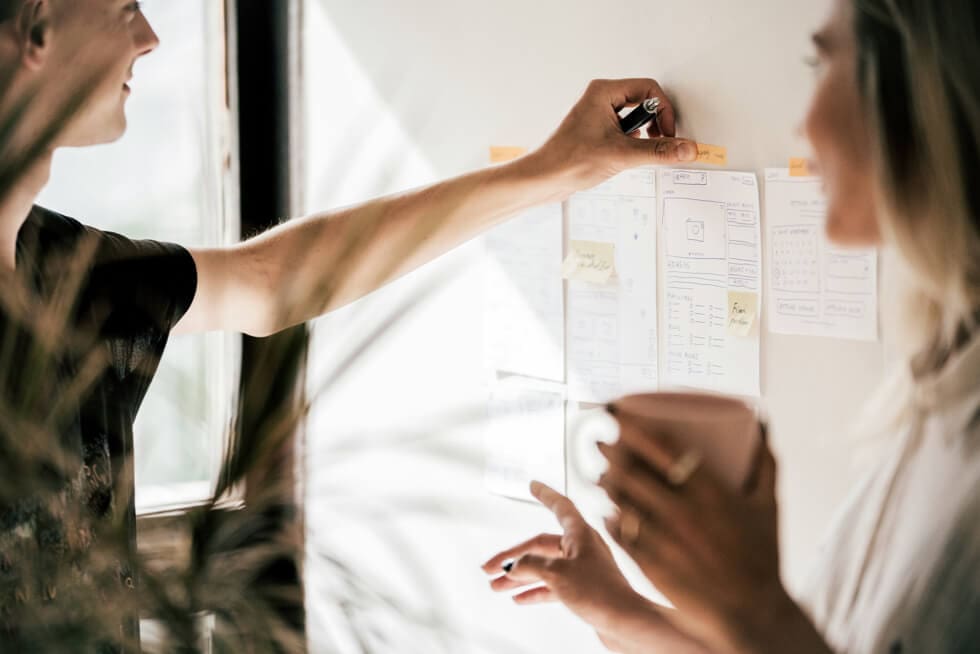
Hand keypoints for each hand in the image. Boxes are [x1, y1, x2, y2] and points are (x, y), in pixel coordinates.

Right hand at [482, 482, 711, 653]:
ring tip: (496, 587)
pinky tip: (519, 599)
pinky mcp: (583, 591)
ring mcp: (582, 570)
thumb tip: (513, 566)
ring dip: (519, 578)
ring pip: (543, 568)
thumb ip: (531, 566)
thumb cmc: (599, 593)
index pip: (559, 506)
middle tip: (489, 569)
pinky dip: (535, 591)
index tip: (532, 484)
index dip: (545, 494)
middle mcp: (582, 548)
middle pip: (540, 546)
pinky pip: (552, 586)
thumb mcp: (557, 575)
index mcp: (580, 534)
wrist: (626, 625)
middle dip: (513, 558)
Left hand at [530, 78, 697, 194]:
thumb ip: (658, 151)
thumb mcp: (621, 155)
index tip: (668, 133)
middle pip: (644, 102)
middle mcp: (600, 99)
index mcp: (603, 92)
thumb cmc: (568, 160)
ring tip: (635, 152)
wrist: (544, 180)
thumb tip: (685, 148)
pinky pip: (625, 131)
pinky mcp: (597, 132)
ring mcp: (598, 115)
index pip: (649, 89)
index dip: (664, 111)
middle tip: (658, 142)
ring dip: (643, 136)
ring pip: (635, 119)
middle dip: (655, 124)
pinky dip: (632, 144)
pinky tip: (625, 158)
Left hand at [598, 425, 811, 653]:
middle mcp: (683, 512)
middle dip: (610, 452)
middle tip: (600, 442)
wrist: (754, 614)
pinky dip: (611, 517)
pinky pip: (621, 532)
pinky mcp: (650, 564)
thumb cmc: (763, 558)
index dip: (634, 428)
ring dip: (606, 482)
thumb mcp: (770, 507)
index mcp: (711, 493)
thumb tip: (760, 425)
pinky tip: (608, 510)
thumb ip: (765, 463)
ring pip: (620, 500)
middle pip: (632, 470)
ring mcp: (663, 539)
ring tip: (601, 474)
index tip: (619, 417)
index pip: (662, 448)